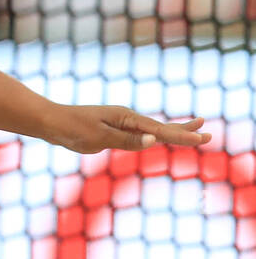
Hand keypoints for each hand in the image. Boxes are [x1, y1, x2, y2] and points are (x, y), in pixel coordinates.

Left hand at [47, 105, 210, 154]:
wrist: (52, 122)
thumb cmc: (73, 129)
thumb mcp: (100, 137)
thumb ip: (127, 140)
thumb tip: (154, 139)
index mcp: (126, 118)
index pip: (159, 130)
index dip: (181, 136)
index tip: (202, 138)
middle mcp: (126, 119)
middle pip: (161, 126)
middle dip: (184, 130)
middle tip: (207, 132)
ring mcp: (120, 124)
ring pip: (152, 129)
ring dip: (174, 131)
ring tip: (194, 129)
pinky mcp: (113, 130)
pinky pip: (140, 134)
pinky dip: (156, 135)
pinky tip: (161, 136)